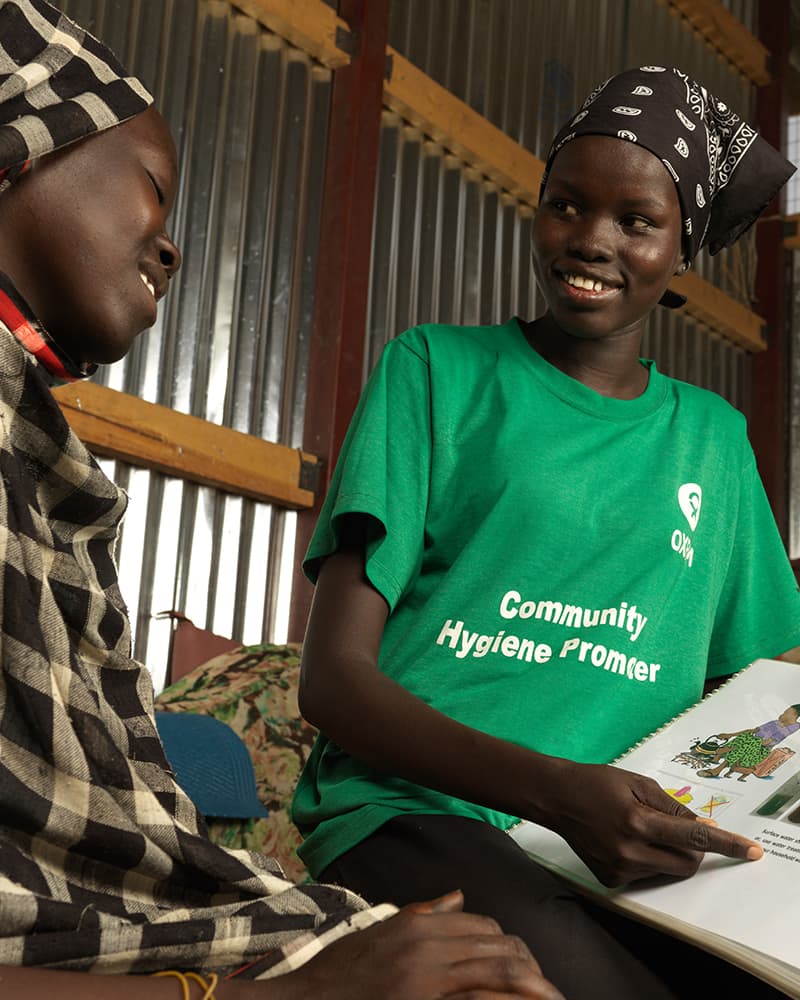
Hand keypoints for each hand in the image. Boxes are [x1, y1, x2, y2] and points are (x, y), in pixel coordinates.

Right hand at [270, 890, 563, 998]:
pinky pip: (476, 998)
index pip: (481, 925)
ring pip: (496, 972)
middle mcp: (427, 947)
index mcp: (418, 927)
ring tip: (551, 999)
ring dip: (530, 987)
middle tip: (549, 989)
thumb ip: (422, 914)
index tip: (525, 965)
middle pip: (496, 947)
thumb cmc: (339, 972)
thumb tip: (459, 897)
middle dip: (530, 968)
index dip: (508, 944)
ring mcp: (426, 979)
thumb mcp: (380, 933)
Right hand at [543, 762, 762, 887]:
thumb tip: (701, 826)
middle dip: (693, 849)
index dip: (726, 844)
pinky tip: (623, 840)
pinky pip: (646, 874)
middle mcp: (629, 851)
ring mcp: (619, 869)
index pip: (694, 837)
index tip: (751, 851)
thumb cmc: (596, 782)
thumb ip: (671, 806)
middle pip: (686, 863)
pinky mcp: (610, 880)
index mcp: (637, 821)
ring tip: (637, 827)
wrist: (555, 798)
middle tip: (678, 828)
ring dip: (666, 852)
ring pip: (666, 870)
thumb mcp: (636, 782)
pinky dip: (647, 859)